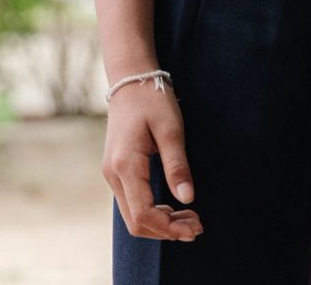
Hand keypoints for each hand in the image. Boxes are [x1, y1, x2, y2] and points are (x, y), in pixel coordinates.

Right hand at [102, 80, 201, 240]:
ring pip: (133, 215)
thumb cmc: (153, 101)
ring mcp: (112, 173)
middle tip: (197, 226)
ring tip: (190, 218)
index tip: (195, 229)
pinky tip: (173, 208)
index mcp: (125, 165)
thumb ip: (177, 165)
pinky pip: (133, 202)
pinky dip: (153, 212)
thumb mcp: (171, 129)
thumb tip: (187, 199)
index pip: (144, 213)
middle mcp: (113, 174)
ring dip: (161, 223)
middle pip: (135, 222)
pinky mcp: (117, 171)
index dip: (169, 228)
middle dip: (166, 230)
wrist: (130, 80)